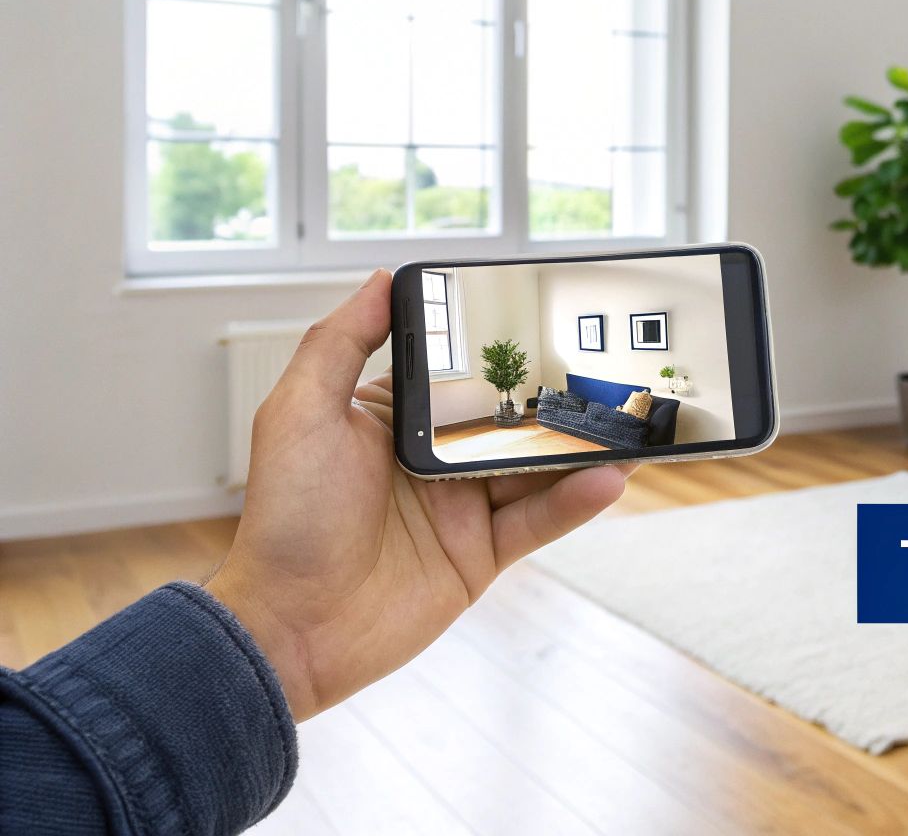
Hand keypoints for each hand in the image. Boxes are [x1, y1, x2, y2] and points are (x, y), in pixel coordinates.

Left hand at [206, 269, 626, 720]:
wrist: (290, 627)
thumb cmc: (283, 522)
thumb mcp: (301, 413)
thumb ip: (340, 343)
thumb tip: (382, 281)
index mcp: (391, 421)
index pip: (457, 375)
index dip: (496, 352)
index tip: (540, 322)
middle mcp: (432, 461)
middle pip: (509, 420)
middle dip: (556, 400)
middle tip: (604, 373)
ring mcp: (461, 509)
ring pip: (536, 469)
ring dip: (581, 449)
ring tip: (624, 425)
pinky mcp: (481, 555)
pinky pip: (539, 521)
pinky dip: (576, 501)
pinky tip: (606, 478)